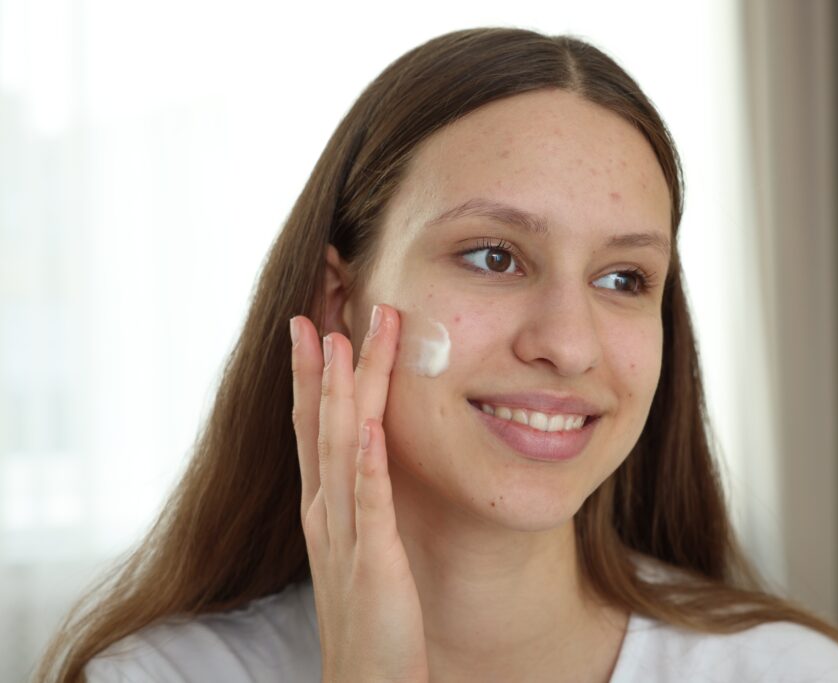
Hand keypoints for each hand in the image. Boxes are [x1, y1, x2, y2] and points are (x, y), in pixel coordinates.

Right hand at [290, 305, 427, 682]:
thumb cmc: (370, 620)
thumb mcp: (360, 550)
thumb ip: (361, 506)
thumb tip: (370, 460)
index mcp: (326, 510)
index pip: (313, 430)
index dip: (310, 378)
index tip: (314, 327)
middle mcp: (327, 515)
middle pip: (320, 427)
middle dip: (323, 368)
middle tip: (323, 310)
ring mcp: (345, 538)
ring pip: (341, 450)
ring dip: (341, 394)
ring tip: (344, 341)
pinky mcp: (373, 565)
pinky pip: (370, 505)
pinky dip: (367, 463)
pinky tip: (368, 426)